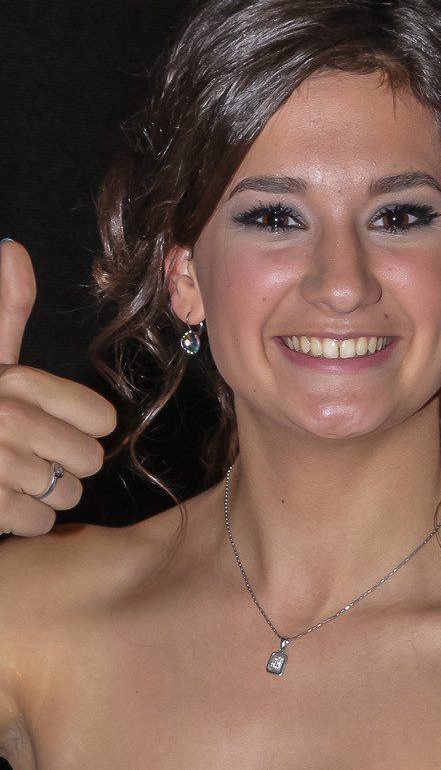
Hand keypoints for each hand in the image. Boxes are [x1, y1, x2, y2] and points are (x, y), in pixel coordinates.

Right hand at [0, 239, 115, 535]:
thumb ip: (6, 311)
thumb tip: (11, 247)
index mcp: (12, 380)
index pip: (101, 418)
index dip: (83, 428)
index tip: (52, 425)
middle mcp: (5, 418)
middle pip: (91, 459)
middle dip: (65, 465)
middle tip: (26, 455)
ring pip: (70, 494)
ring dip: (45, 495)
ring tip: (10, 478)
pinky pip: (43, 522)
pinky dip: (25, 520)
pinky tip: (0, 502)